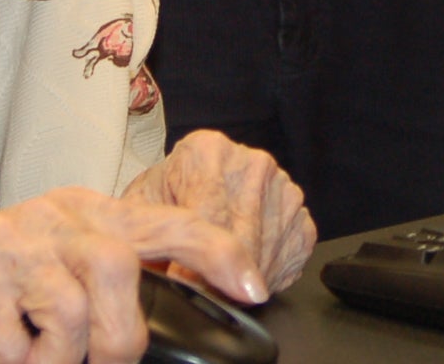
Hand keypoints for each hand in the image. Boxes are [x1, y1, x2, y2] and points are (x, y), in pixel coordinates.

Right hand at [0, 186, 263, 363]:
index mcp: (84, 213)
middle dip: (115, 340)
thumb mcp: (54, 268)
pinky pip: (13, 347)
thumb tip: (163, 324)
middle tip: (84, 360)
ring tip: (23, 354)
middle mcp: (51, 217)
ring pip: (72, 319)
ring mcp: (8, 243)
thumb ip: (108, 281)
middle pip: (121, 273)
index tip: (254, 285)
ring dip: (52, 360)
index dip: (217, 251)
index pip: (168, 222)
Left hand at [124, 129, 316, 293]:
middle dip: (218, 277)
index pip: (208, 219)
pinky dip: (265, 279)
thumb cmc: (167, 196)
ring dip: (241, 282)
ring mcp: (283, 189)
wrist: (194, 184)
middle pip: (241, 240)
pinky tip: (242, 274)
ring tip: (216, 280)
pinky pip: (289, 263)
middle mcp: (251, 163)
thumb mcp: (140, 207)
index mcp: (207, 152)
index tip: (184, 284)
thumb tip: (160, 279)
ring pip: (266, 257)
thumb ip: (146, 235)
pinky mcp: (302, 218)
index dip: (193, 262)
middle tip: (198, 292)